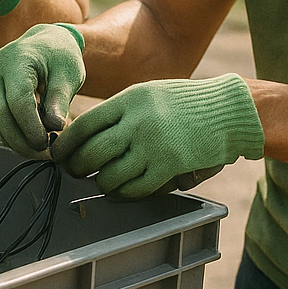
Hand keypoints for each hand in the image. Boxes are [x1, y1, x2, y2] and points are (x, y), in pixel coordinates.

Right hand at [0, 23, 85, 155]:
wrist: (44, 41)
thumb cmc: (60, 56)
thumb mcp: (68, 74)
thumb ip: (60, 99)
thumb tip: (55, 127)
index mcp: (15, 60)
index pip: (17, 100)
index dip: (31, 127)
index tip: (48, 145)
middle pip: (0, 113)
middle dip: (21, 140)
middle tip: (44, 155)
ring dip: (15, 140)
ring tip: (40, 151)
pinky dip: (11, 134)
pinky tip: (30, 141)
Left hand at [51, 74, 264, 199]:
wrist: (229, 110)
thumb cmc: (185, 102)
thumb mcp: (148, 94)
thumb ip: (120, 112)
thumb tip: (87, 135)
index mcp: (128, 100)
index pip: (84, 124)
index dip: (66, 144)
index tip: (58, 154)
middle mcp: (137, 122)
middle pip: (91, 153)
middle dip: (76, 167)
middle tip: (73, 172)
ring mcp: (153, 146)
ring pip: (110, 175)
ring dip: (101, 183)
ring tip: (100, 182)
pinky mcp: (170, 167)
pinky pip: (136, 188)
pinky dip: (123, 194)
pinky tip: (120, 192)